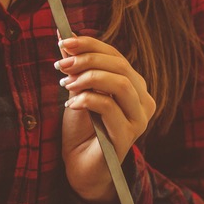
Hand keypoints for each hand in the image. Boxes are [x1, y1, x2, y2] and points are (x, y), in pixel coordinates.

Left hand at [56, 35, 155, 203]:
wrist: (80, 165)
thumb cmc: (82, 128)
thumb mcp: (78, 91)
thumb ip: (77, 67)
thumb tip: (65, 37)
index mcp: (134, 86)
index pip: (117, 56)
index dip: (91, 45)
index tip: (64, 41)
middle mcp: (142, 100)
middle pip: (120, 66)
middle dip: (87, 59)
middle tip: (61, 64)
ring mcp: (139, 120)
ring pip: (120, 84)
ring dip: (88, 78)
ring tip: (66, 84)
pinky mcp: (127, 136)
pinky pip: (109, 107)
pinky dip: (87, 99)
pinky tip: (72, 105)